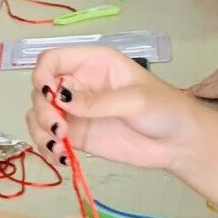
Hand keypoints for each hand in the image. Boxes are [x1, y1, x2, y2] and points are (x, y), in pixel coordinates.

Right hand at [27, 46, 206, 171]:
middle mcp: (79, 85)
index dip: (42, 74)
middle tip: (59, 129)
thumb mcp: (135, 100)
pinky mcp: (76, 136)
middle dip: (42, 110)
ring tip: (59, 148)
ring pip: (38, 116)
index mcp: (93, 64)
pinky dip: (47, 148)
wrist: (179, 143)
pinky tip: (61, 157)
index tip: (47, 95)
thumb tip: (59, 100)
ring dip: (41, 132)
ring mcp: (75, 112)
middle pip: (40, 91)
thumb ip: (98, 101)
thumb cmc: (165, 109)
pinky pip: (48, 139)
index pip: (52, 60)